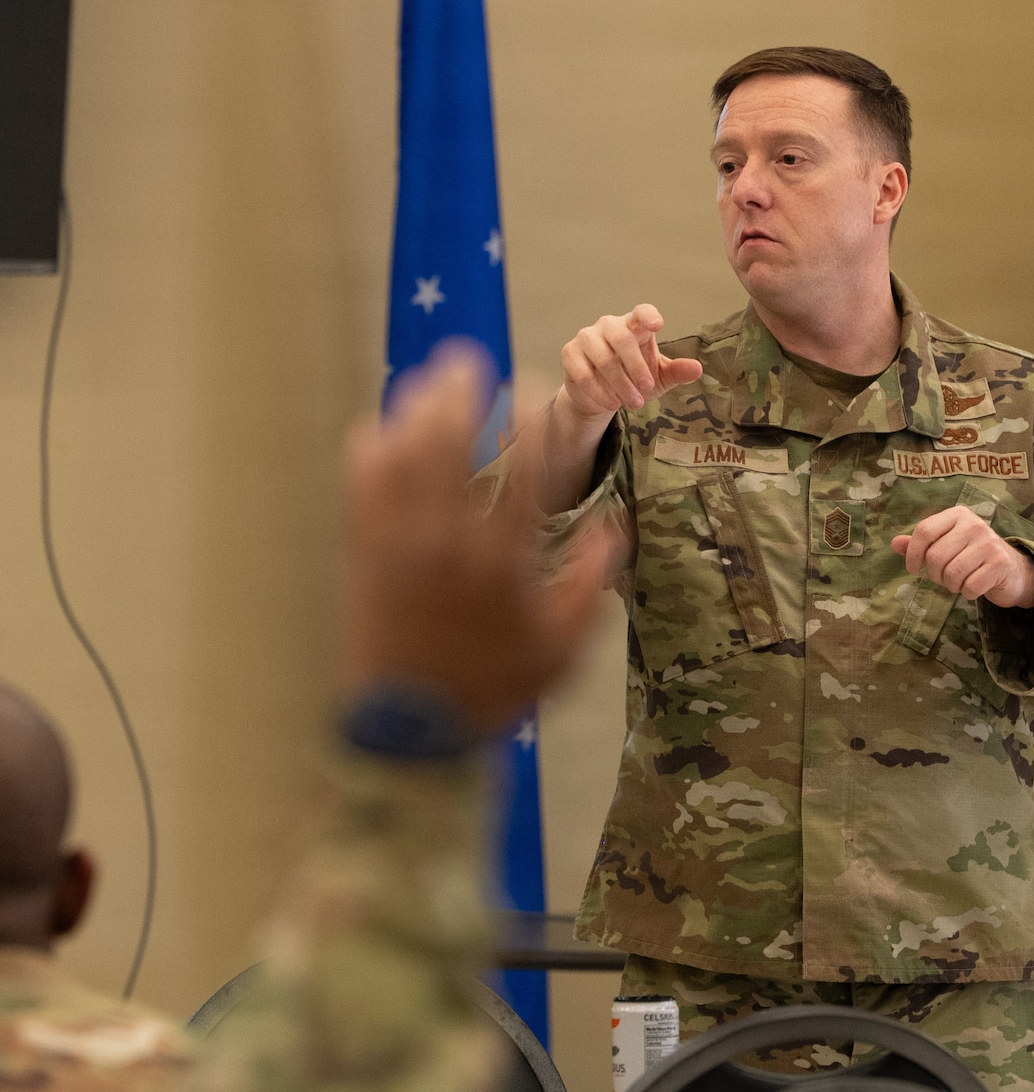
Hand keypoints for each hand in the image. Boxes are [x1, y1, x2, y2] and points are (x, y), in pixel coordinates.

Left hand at [341, 343, 615, 735]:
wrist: (410, 731)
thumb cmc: (492, 690)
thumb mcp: (561, 649)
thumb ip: (587, 584)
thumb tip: (612, 529)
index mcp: (502, 561)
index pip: (524, 474)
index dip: (534, 424)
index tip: (537, 387)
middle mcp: (447, 542)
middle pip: (451, 448)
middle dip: (459, 396)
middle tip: (468, 359)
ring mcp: (399, 546)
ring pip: (403, 460)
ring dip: (415, 412)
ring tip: (427, 380)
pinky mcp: (364, 556)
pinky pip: (362, 491)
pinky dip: (370, 454)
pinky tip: (379, 428)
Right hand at [556, 304, 703, 423]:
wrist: (601, 397)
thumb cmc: (633, 379)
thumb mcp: (658, 378)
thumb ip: (676, 372)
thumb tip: (698, 369)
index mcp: (634, 326)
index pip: (641, 312)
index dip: (648, 316)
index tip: (657, 325)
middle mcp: (609, 326)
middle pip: (622, 339)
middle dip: (637, 368)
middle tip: (646, 390)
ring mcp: (587, 337)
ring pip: (604, 359)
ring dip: (621, 385)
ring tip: (634, 403)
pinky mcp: (570, 353)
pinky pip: (584, 373)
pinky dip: (601, 392)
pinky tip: (612, 404)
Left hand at [891, 506, 1033, 608]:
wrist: (1013, 570)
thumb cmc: (973, 556)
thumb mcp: (947, 544)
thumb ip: (922, 544)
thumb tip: (894, 543)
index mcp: (958, 515)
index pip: (924, 531)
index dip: (913, 554)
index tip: (913, 569)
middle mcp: (974, 524)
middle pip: (936, 556)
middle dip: (935, 575)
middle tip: (944, 578)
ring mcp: (989, 543)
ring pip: (952, 573)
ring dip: (951, 585)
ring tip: (960, 581)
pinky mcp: (1000, 563)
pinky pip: (969, 586)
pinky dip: (968, 593)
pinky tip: (975, 587)